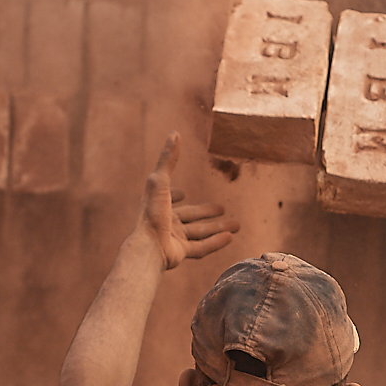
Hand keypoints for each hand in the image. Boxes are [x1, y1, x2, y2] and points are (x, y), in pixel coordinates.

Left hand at [140, 133, 239, 269]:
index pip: (169, 197)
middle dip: (206, 212)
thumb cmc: (152, 213)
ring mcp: (173, 238)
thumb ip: (168, 159)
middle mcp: (166, 221)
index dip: (175, 194)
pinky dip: (216, 243)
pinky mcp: (180, 253)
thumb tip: (175, 132)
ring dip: (218, 228)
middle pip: (191, 216)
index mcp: (160, 205)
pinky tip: (230, 238)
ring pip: (200, 232)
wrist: (148, 246)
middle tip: (222, 208)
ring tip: (237, 225)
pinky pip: (202, 248)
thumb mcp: (160, 181)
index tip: (183, 193)